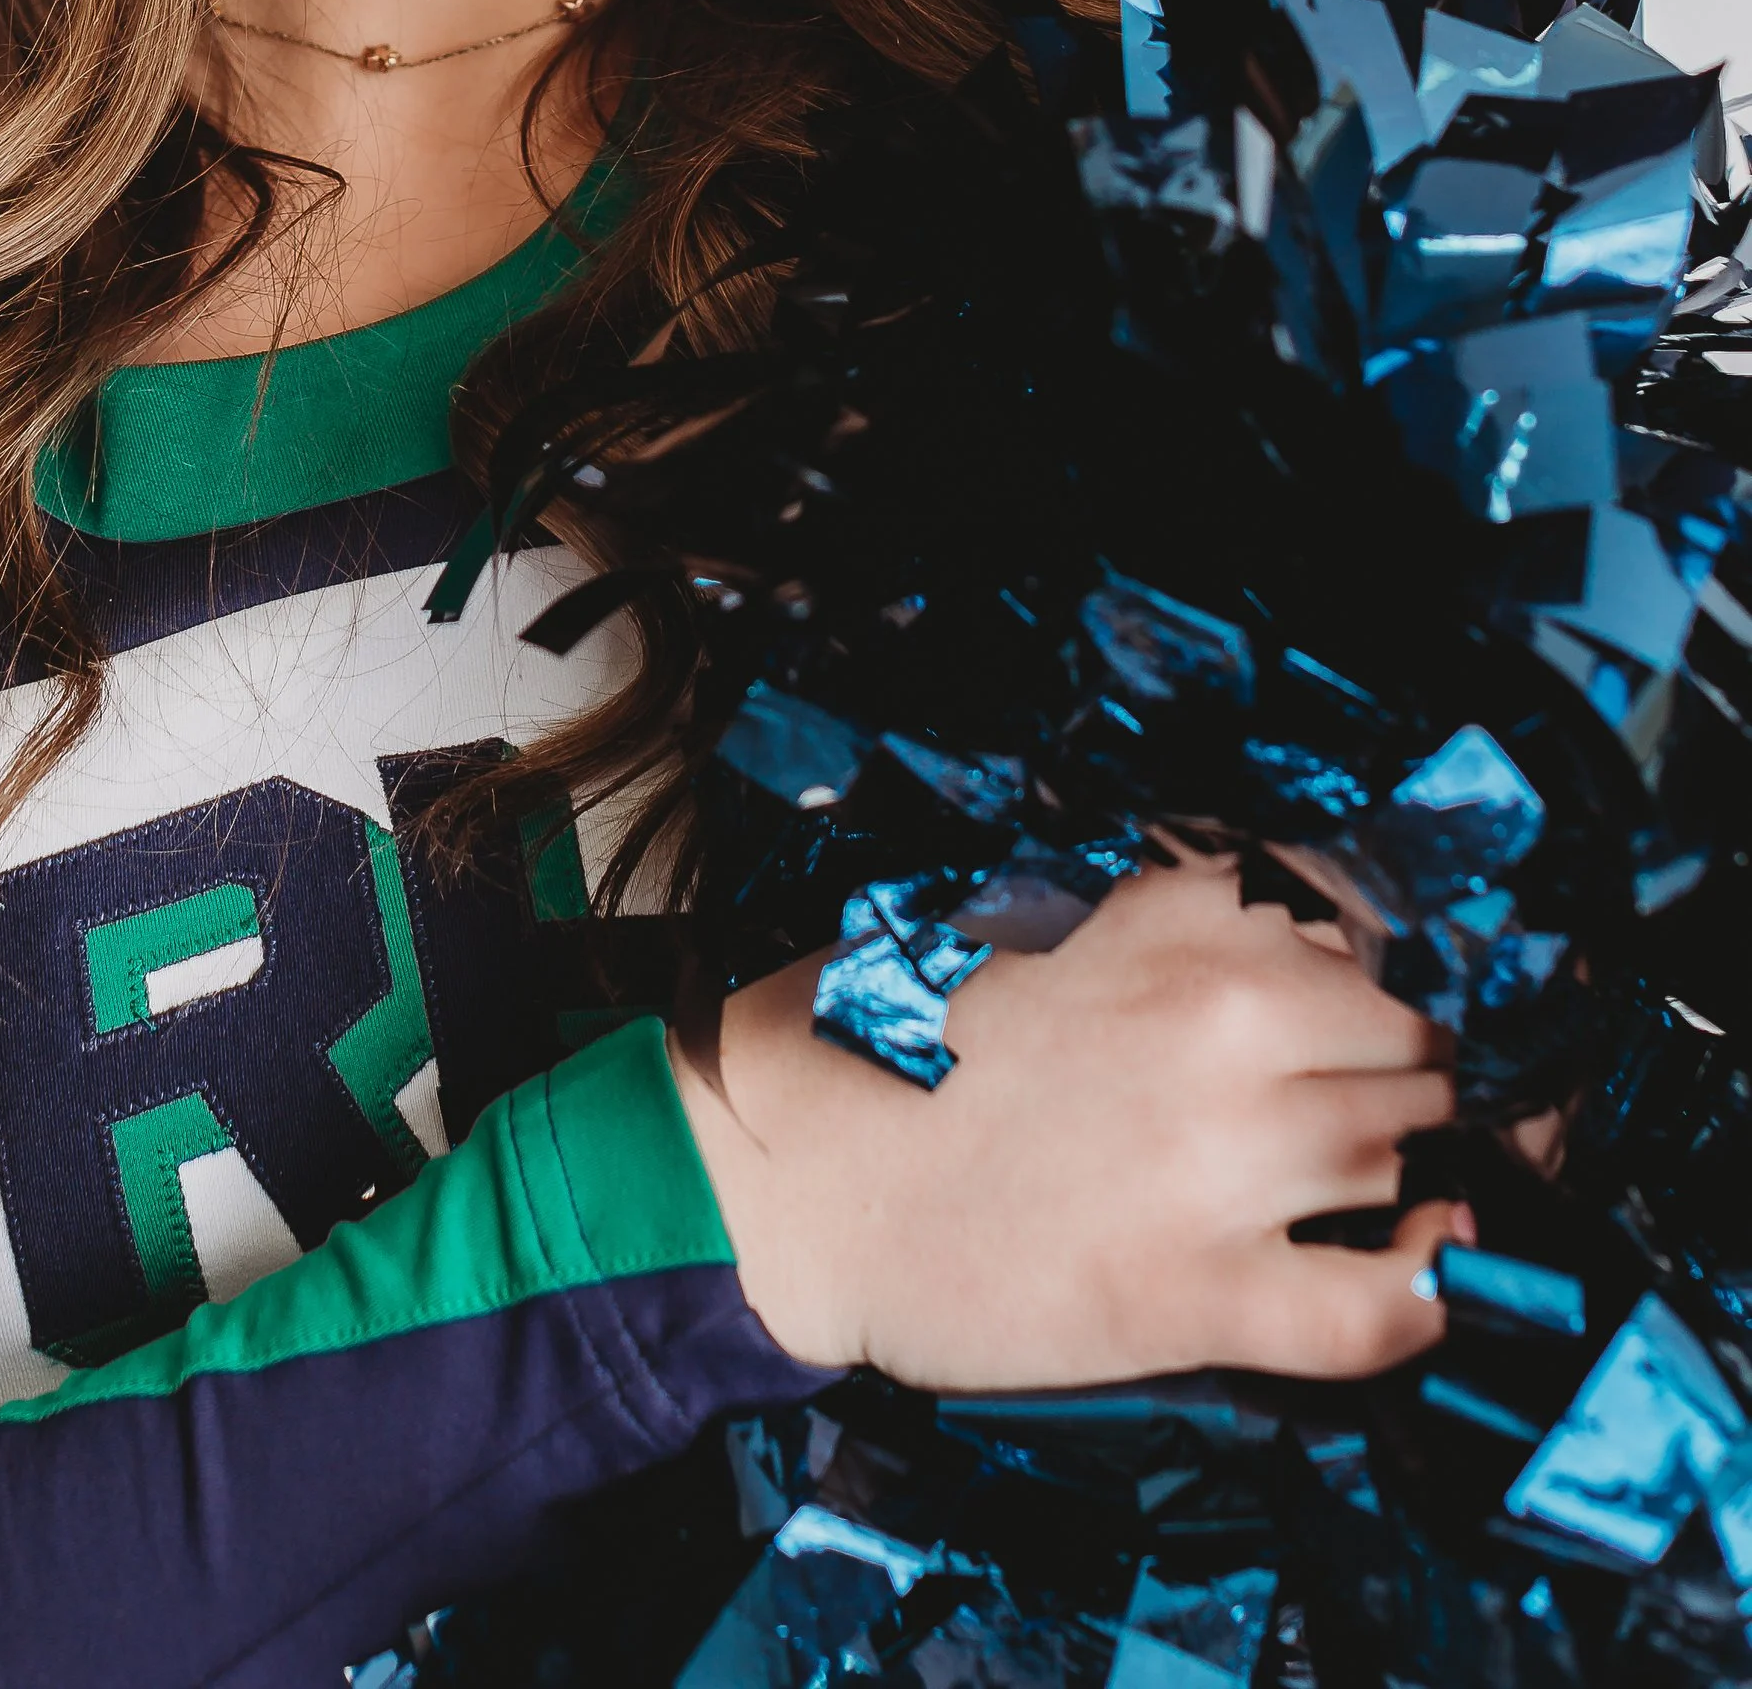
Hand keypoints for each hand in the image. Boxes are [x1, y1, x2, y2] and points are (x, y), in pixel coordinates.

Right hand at [670, 849, 1465, 1391]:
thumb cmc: (914, 1049)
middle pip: (1411, 1051)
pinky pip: (1380, 1307)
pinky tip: (1429, 1271)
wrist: (804, 1179)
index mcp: (1184, 926)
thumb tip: (1321, 956)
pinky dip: (1426, 1290)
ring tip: (1382, 1189)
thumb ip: (1182, 928)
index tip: (1378, 1028)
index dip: (1384, 993)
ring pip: (1406, 1158)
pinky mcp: (1200, 1294)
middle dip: (1408, 1081)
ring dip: (1408, 1175)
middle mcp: (1226, 1023)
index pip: (1368, 944)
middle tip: (1378, 1115)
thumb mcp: (1053, 928)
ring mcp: (1221, 1163)